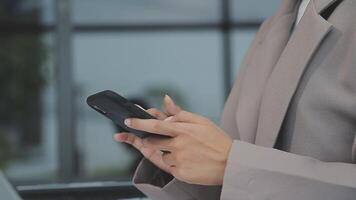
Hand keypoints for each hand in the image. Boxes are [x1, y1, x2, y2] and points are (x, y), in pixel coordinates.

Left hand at [116, 97, 232, 185]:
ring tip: (189, 153)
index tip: (127, 121)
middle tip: (172, 141)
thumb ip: (179, 113)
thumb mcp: (201, 121)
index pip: (154, 125)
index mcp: (182, 130)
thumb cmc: (217, 140)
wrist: (231, 163)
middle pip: (153, 142)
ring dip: (170, 154)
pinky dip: (177, 164)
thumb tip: (165, 100)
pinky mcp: (180, 174)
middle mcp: (178, 145)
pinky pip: (171, 168)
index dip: (138, 122)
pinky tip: (191, 162)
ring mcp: (179, 160)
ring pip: (163, 156)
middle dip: (154, 141)